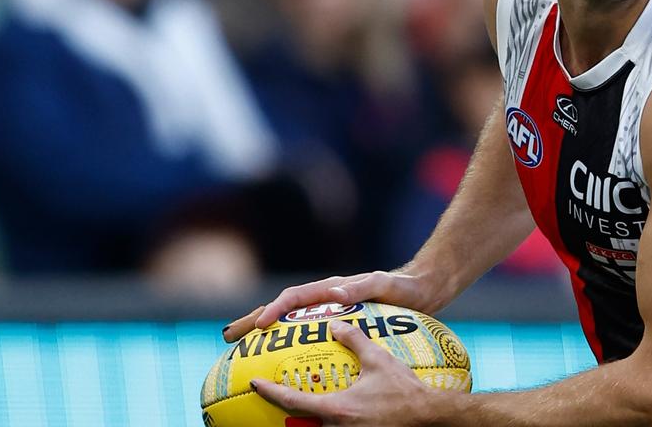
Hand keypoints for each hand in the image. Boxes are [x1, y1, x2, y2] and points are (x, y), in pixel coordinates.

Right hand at [223, 271, 425, 342]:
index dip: (274, 310)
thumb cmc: (403, 286)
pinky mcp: (341, 325)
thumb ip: (360, 287)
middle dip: (254, 320)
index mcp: (332, 288)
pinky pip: (309, 337)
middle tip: (229, 337)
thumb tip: (334, 294)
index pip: (294, 298)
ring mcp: (331, 312)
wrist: (423, 289)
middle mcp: (327, 299)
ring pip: (291, 323)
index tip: (259, 326)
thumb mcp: (383, 285)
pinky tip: (286, 366)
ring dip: (266, 334)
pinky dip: (291, 346)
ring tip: (242, 352)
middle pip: (283, 310)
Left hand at [251, 320, 445, 426]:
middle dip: (284, 410)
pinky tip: (337, 413)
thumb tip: (335, 323)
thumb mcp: (378, 360)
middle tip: (273, 394)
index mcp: (335, 408)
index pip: (291, 400)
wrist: (427, 417)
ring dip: (307, 418)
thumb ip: (354, 340)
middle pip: (299, 422)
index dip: (269, 391)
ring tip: (302, 404)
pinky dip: (326, 423)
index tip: (255, 383)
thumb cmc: (404, 390)